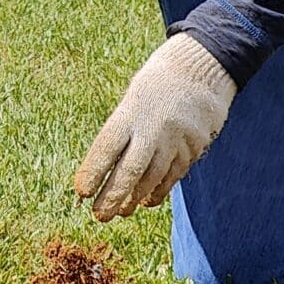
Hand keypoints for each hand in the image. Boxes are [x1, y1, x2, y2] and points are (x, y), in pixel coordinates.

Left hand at [72, 34, 234, 220]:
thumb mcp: (133, 99)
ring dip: (134, 198)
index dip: (94, 171)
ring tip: (121, 211)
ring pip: (152, 178)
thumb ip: (122, 131)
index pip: (108, 147)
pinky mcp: (194, 147)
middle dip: (113, 196)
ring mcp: (176, 139)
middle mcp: (153, 127)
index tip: (81, 191)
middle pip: (130, 169)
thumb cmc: (157, 85)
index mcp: (131, 111)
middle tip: (99, 216)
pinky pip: (173, 176)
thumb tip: (104, 171)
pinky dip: (158, 191)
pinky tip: (146, 201)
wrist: (203, 68)